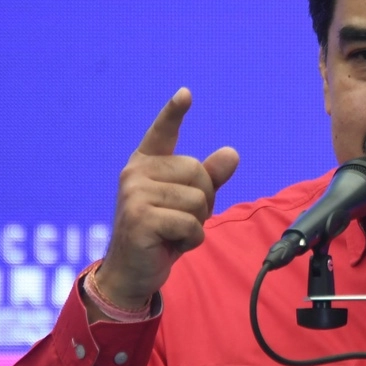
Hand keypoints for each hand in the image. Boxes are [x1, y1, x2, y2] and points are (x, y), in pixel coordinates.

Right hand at [95, 88, 239, 310]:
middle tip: (180, 220)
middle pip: (199, 173)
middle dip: (203, 202)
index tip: (186, 94)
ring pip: (198, 200)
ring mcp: (134, 194)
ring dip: (197, 224)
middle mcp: (136, 173)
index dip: (173, 113)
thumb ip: (210, 178)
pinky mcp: (139, 218)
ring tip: (173, 232)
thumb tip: (232, 154)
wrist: (133, 271)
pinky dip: (191, 240)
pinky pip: (190, 224)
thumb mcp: (189, 204)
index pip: (162, 132)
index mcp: (146, 164)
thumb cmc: (163, 233)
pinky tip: (170, 244)